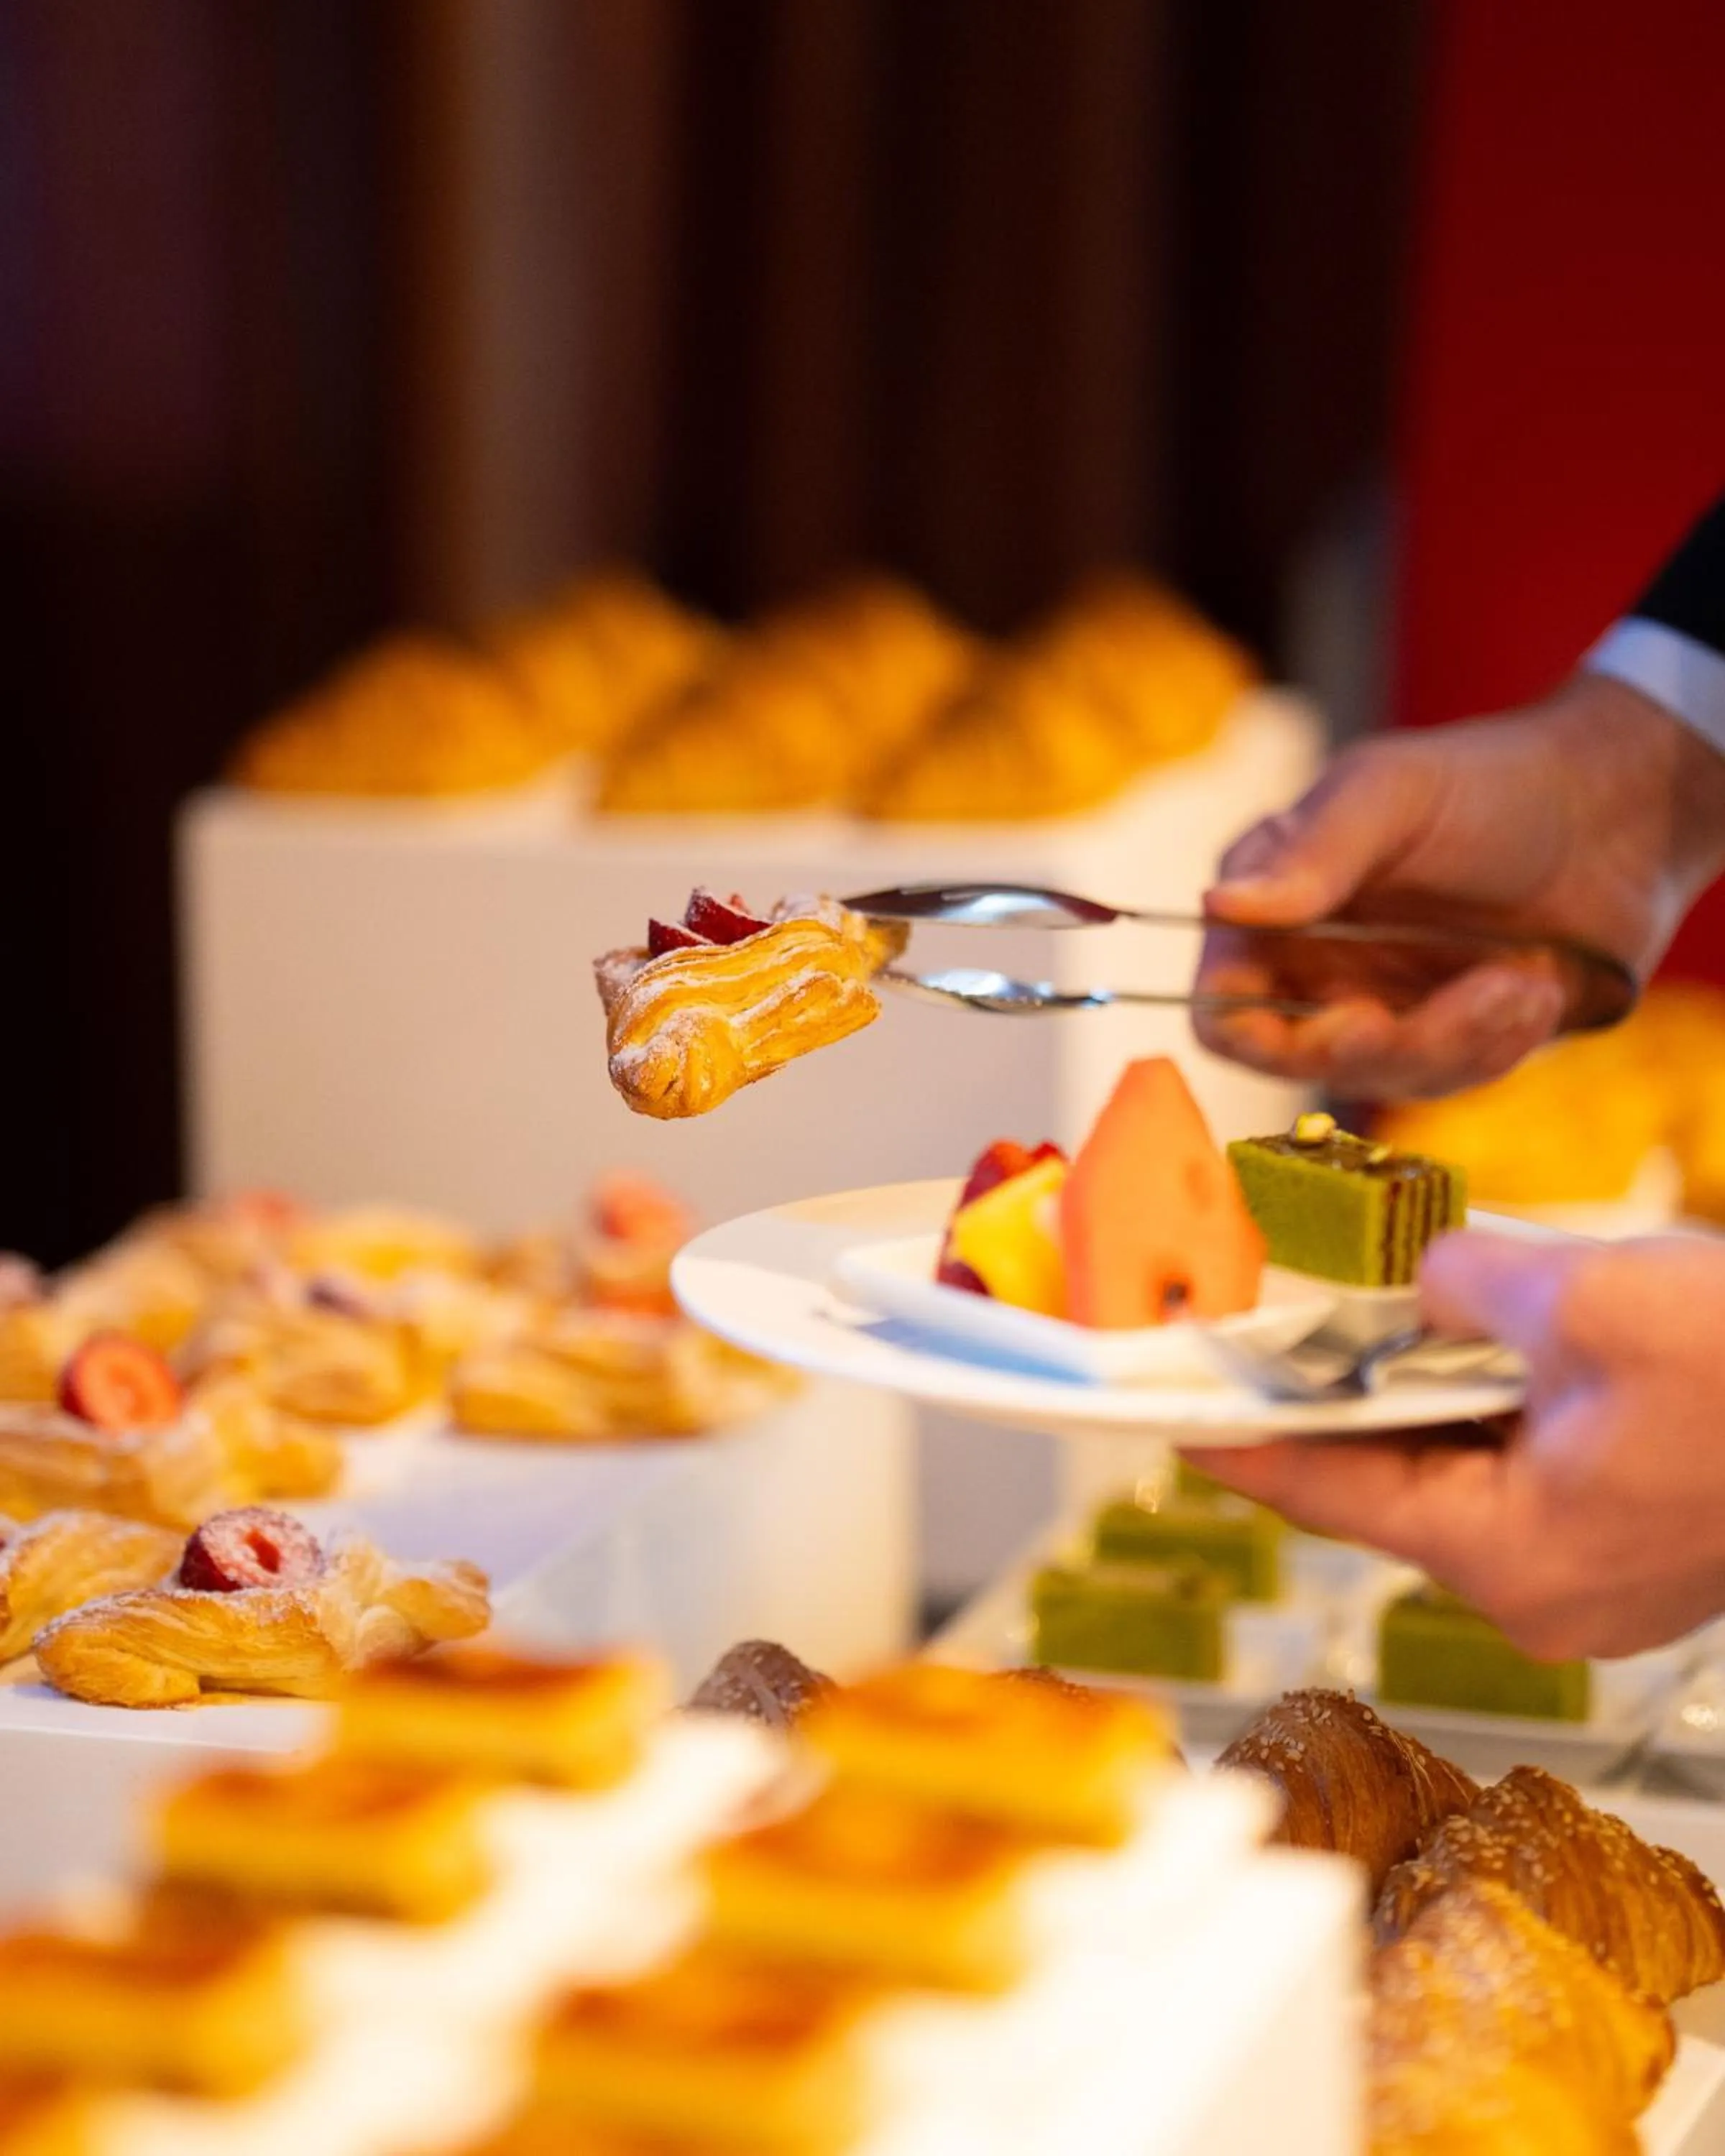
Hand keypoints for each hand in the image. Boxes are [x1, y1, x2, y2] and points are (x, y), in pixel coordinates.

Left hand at [1184, 1230, 1724, 1656]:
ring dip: (1421, 1395)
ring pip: (1465, 1471)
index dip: (1243, 1444)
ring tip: (1357, 1321)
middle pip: (1395, 1484)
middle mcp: (1544, 1590)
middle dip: (1336, 1401)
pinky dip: (1491, 1406)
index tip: (1167, 1418)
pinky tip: (1470, 1339)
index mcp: (1513, 1557)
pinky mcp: (1640, 1539)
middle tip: (1256, 1339)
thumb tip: (1424, 1282)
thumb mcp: (1583, 1299)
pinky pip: (1528, 1470)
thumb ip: (1465, 1285)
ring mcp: (1598, 1575)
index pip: (1332, 1496)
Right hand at [1195, 673, 1724, 1096]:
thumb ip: (1308, 853)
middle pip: (1300, 1061)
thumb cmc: (1494, 781)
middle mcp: (1317, 969)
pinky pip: (1451, 1081)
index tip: (1343, 1016)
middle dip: (1384, 1043)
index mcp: (1278, 908)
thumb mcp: (1392, 795)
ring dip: (1461, 1038)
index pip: (1221, 1003)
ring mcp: (1384, 1011)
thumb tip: (1217, 904)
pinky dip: (1499, 1042)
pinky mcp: (1452, 1043)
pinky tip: (1538, 987)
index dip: (1254, 1029)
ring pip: (1384, 1079)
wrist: (1619, 815)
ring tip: (1524, 976)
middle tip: (1465, 997)